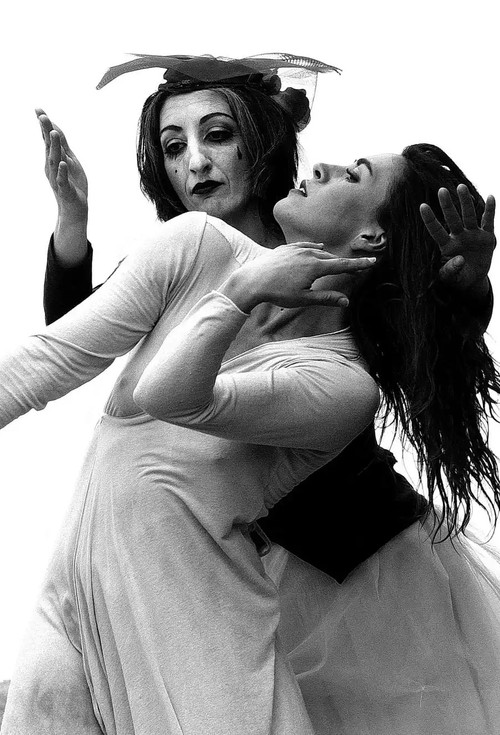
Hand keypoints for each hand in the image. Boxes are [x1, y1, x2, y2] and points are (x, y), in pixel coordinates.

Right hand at [36, 108, 87, 223]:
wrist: (74, 208)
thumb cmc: (71, 183)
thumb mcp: (68, 161)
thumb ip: (62, 146)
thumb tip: (55, 128)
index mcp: (53, 159)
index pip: (48, 139)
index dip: (44, 125)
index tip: (38, 110)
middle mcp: (52, 167)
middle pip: (49, 147)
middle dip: (46, 131)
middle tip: (42, 116)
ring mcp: (57, 178)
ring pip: (55, 161)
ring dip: (54, 147)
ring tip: (53, 133)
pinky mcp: (65, 190)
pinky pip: (63, 180)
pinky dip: (62, 171)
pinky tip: (63, 163)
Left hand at [221, 242, 375, 311]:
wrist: (252, 280)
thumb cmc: (277, 293)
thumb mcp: (303, 299)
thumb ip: (326, 298)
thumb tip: (346, 301)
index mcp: (315, 266)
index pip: (342, 265)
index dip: (358, 265)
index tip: (373, 261)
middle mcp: (308, 254)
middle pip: (332, 258)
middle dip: (345, 263)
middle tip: (358, 267)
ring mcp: (296, 249)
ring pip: (319, 251)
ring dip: (329, 257)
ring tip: (337, 262)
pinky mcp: (286, 248)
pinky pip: (305, 246)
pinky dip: (314, 247)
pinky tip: (317, 247)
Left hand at [420, 185, 494, 295]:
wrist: (473, 279)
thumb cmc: (458, 278)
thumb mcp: (453, 278)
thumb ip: (452, 270)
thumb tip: (460, 260)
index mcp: (446, 246)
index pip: (436, 230)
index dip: (430, 219)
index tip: (422, 206)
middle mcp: (458, 236)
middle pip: (452, 218)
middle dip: (447, 205)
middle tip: (441, 190)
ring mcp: (472, 234)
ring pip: (469, 215)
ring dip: (465, 202)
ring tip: (461, 187)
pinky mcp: (487, 236)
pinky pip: (488, 221)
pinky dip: (490, 210)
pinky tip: (490, 197)